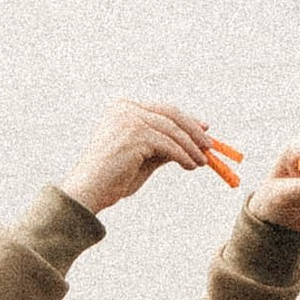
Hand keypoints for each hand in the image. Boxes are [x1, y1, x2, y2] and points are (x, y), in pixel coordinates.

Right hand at [59, 99, 219, 214]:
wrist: (89, 190)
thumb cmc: (113, 177)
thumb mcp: (143, 157)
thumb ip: (163, 146)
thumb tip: (192, 143)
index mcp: (123, 109)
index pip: (163, 110)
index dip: (186, 120)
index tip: (204, 129)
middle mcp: (125, 109)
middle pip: (171, 114)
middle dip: (194, 130)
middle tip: (209, 145)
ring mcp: (130, 119)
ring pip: (173, 130)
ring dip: (191, 147)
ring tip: (202, 162)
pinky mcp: (136, 134)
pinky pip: (169, 145)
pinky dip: (183, 155)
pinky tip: (190, 166)